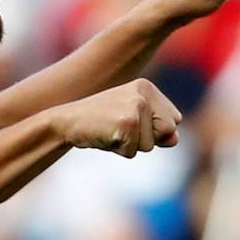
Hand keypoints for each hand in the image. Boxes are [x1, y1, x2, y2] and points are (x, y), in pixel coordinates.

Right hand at [51, 79, 180, 157]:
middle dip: (146, 139)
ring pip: (150, 145)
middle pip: (168, 132)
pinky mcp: (127, 123)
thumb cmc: (99, 122)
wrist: (64, 121)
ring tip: (110, 131)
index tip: (128, 121)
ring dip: (130, 146)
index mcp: (146, 87)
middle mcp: (143, 94)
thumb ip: (158, 128)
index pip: (174, 120)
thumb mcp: (132, 119)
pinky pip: (133, 152)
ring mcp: (136, 107)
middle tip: (119, 128)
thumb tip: (174, 138)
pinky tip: (103, 136)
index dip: (153, 130)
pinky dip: (118, 151)